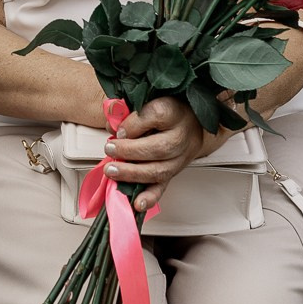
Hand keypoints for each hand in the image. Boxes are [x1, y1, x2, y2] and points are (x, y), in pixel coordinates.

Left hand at [100, 97, 216, 212]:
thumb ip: (127, 110)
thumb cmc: (166, 111)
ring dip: (132, 173)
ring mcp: (179, 158)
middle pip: (158, 147)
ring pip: (158, 170)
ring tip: (112, 170)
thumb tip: (111, 122)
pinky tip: (137, 203)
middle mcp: (180, 136)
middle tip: (110, 149)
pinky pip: (162, 187)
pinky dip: (149, 197)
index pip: (156, 115)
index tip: (119, 128)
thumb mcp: (148, 100)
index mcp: (174, 112)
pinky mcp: (174, 173)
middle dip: (129, 151)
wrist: (192, 123)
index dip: (134, 123)